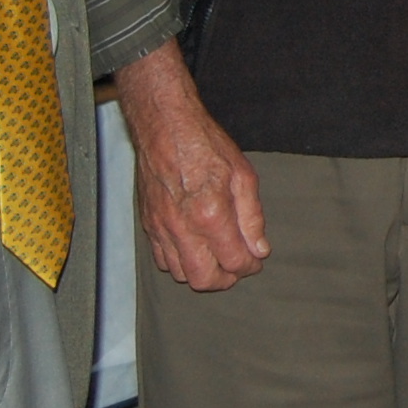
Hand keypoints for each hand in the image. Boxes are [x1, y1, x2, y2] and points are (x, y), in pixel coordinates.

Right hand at [113, 39, 266, 290]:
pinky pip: (163, 260)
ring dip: (203, 272)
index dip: (250, 266)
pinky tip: (195, 247)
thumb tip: (259, 250)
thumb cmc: (206, 145)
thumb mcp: (242, 175)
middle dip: (226, 279)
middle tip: (238, 265)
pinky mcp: (148, 225)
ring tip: (218, 256)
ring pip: (181, 274)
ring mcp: (161, 228)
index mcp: (211, 215)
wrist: (165, 127)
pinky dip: (181, 262)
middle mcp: (182, 227)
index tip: (256, 259)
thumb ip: (252, 217)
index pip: (234, 262)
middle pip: (204, 280)